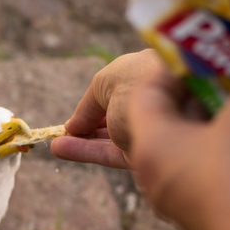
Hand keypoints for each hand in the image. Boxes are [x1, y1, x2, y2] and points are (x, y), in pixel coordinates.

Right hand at [51, 49, 161, 168]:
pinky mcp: (150, 156)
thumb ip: (89, 108)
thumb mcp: (105, 85)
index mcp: (150, 73)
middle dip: (89, 126)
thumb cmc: (139, 82)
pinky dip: (86, 151)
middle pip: (116, 116)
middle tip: (65, 135)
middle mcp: (154, 100)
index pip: (120, 90)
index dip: (97, 105)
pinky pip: (113, 153)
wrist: (175, 107)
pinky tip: (59, 148)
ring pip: (112, 137)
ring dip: (82, 140)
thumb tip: (72, 127)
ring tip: (54, 145)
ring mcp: (153, 130)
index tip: (76, 119)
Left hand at [127, 69, 229, 229]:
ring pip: (180, 150)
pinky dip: (214, 155)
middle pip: (160, 123)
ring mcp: (172, 199)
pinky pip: (198, 174)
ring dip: (202, 128)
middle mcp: (151, 173)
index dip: (172, 70)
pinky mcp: (197, 217)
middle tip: (218, 81)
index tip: (203, 60)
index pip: (145, 94)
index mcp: (149, 143)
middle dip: (188, 99)